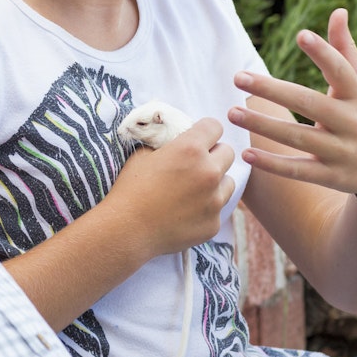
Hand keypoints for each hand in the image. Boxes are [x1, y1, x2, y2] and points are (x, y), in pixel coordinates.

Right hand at [105, 117, 234, 256]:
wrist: (127, 229)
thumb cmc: (130, 189)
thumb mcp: (142, 155)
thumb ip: (165, 145)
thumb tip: (175, 141)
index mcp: (190, 150)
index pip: (215, 127)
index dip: (205, 130)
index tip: (199, 137)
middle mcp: (208, 172)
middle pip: (228, 153)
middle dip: (214, 154)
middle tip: (196, 164)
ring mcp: (214, 200)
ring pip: (229, 182)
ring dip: (216, 182)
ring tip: (192, 190)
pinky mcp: (213, 224)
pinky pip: (218, 209)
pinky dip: (206, 208)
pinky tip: (185, 212)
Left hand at [230, 8, 356, 194]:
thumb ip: (345, 50)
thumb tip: (338, 11)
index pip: (341, 70)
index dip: (323, 52)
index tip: (300, 34)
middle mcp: (353, 122)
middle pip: (309, 103)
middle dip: (272, 90)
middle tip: (237, 78)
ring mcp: (343, 151)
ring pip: (298, 138)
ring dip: (263, 125)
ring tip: (232, 112)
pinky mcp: (333, 176)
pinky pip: (299, 170)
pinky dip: (273, 164)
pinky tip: (246, 153)